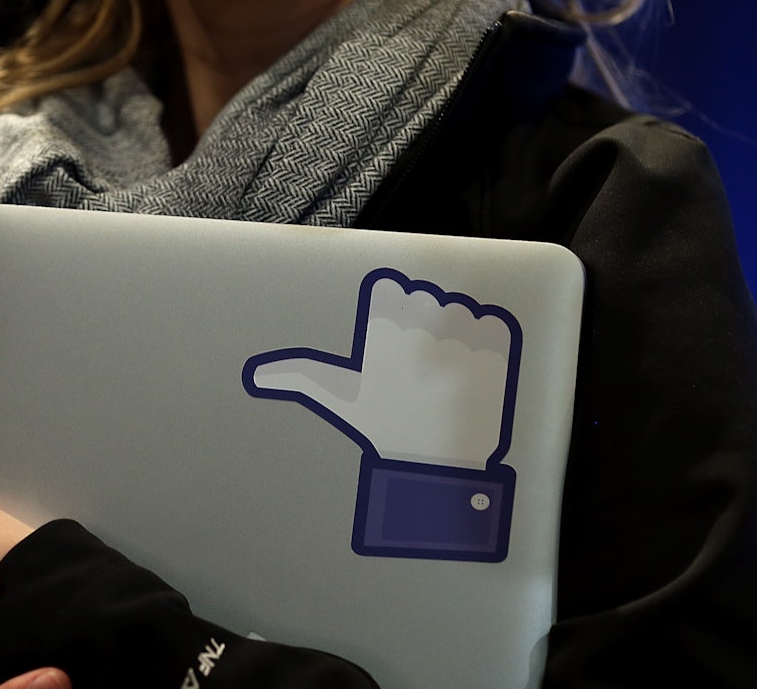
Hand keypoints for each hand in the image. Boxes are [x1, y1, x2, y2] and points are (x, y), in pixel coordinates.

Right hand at [243, 268, 522, 560]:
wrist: (439, 467)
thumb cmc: (384, 428)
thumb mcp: (337, 397)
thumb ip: (298, 373)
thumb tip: (258, 373)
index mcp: (378, 330)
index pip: (392, 289)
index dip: (396, 316)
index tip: (396, 344)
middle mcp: (419, 327)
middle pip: (428, 296)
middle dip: (427, 324)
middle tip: (421, 366)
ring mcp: (461, 337)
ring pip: (462, 308)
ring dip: (458, 335)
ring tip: (447, 373)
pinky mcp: (498, 350)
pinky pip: (495, 322)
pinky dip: (489, 342)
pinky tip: (474, 371)